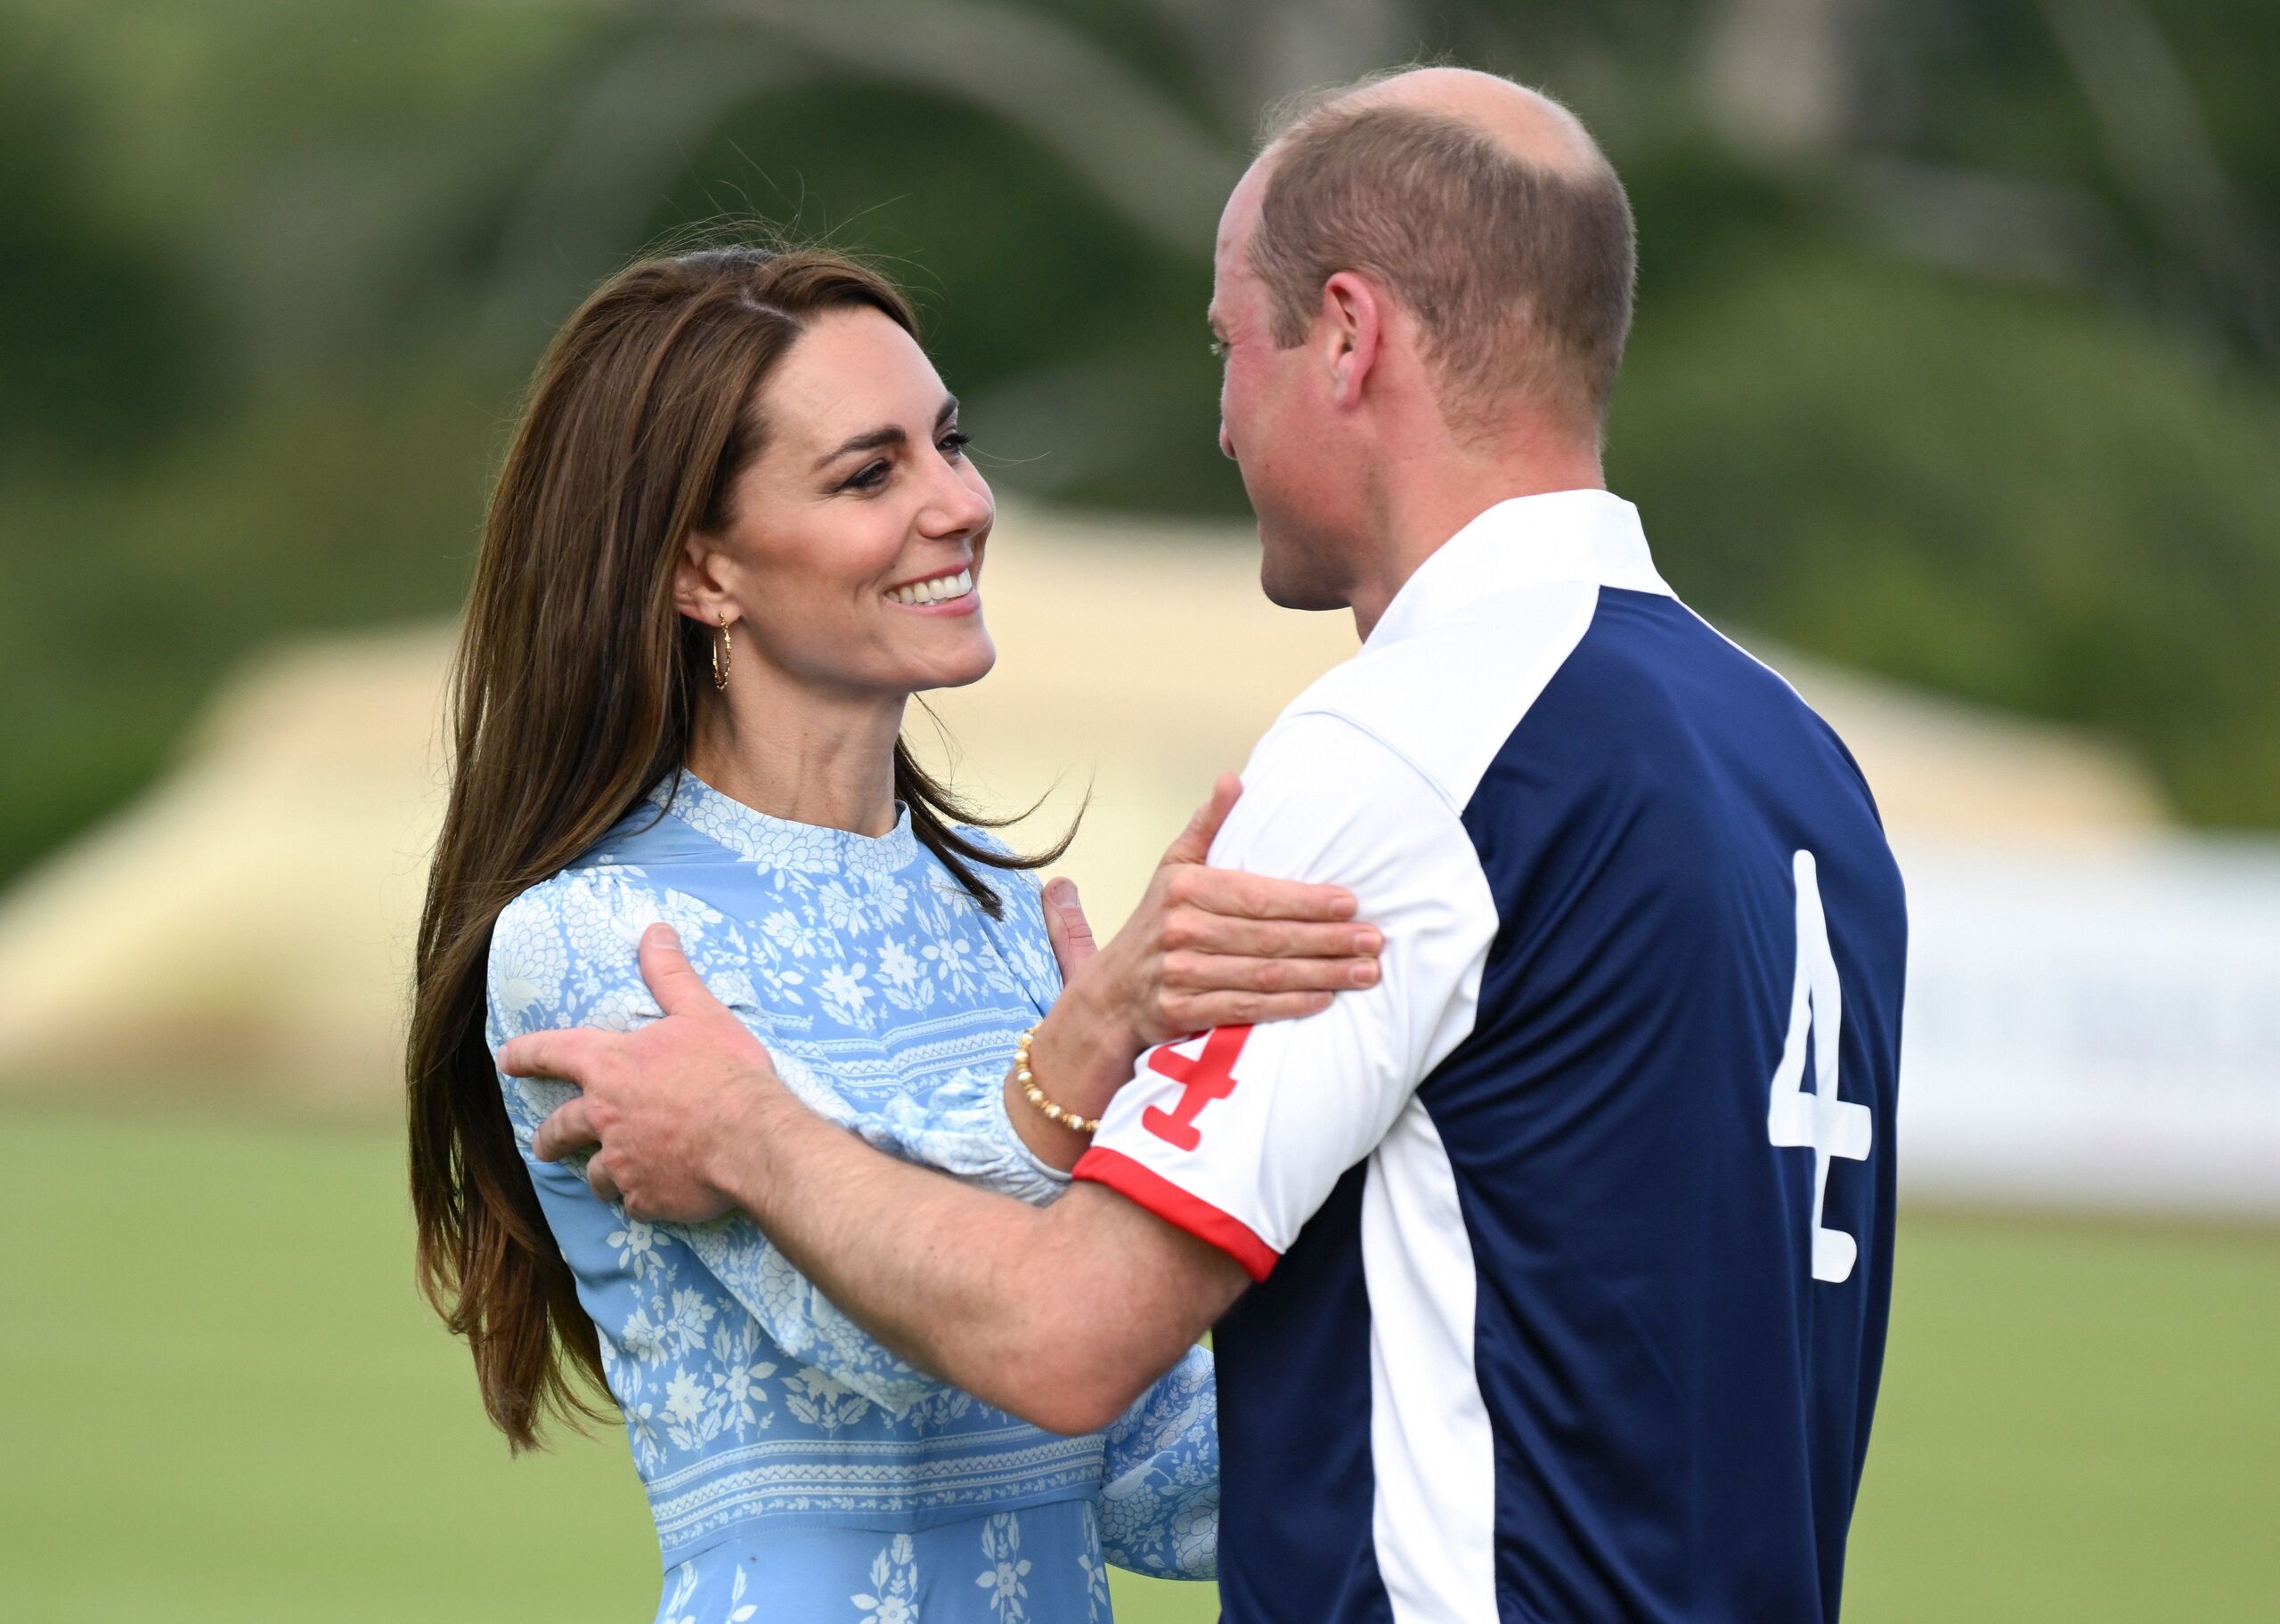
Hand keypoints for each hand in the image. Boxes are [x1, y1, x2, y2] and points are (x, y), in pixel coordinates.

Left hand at [502, 923, 788, 1223]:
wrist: (753, 1139)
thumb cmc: (725, 1072)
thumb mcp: (700, 1013)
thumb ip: (670, 975)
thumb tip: (654, 930)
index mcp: (610, 1066)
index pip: (552, 1053)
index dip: (525, 1054)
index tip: (505, 1060)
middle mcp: (603, 1116)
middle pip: (559, 1129)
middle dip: (548, 1138)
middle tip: (544, 1146)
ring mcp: (621, 1161)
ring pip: (593, 1174)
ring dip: (598, 1173)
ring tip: (608, 1178)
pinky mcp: (644, 1197)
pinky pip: (632, 1201)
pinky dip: (639, 1197)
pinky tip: (655, 1194)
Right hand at [1060, 773, 1380, 1047]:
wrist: (1111, 993)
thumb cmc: (1157, 922)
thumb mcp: (1172, 867)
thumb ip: (1206, 826)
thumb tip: (1232, 779)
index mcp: (1184, 888)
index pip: (1258, 895)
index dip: (1307, 901)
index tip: (1350, 903)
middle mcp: (1180, 929)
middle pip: (1269, 937)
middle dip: (1328, 940)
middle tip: (1373, 941)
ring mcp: (1180, 974)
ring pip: (1264, 975)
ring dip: (1320, 974)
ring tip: (1363, 972)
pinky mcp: (1182, 1012)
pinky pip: (1245, 1009)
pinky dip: (1287, 1006)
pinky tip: (1323, 1000)